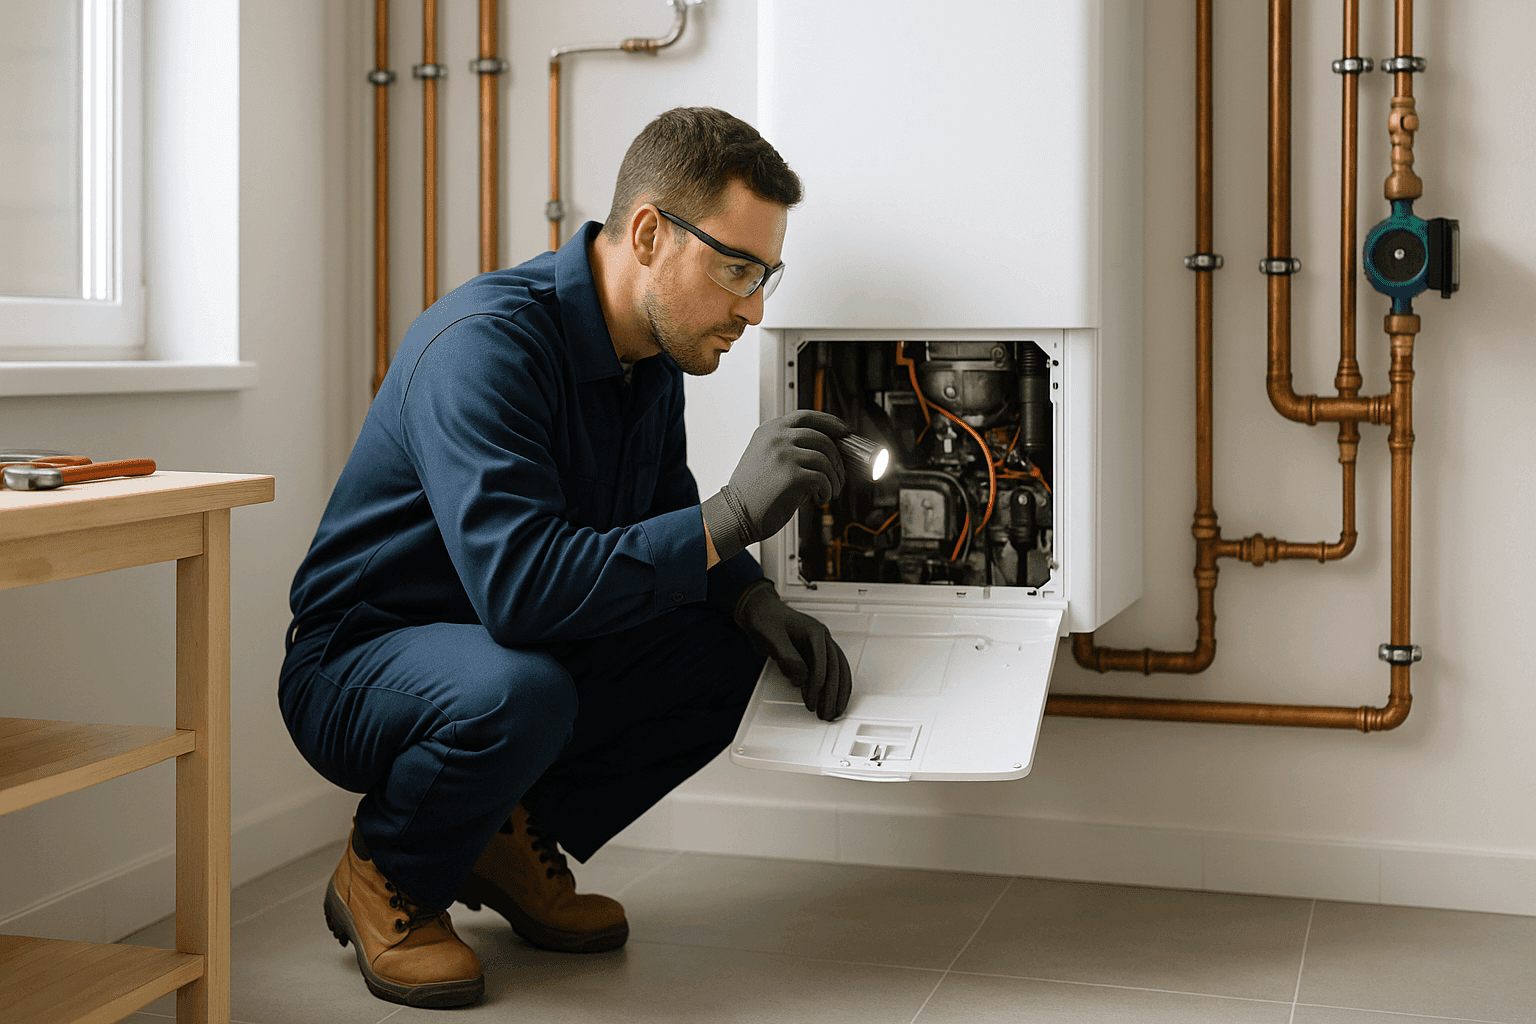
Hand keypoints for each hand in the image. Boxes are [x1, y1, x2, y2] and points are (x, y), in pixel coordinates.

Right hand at [701, 411, 848, 562]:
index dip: (831, 422)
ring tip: (830, 490)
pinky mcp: (790, 474)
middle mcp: (776, 437)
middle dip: (837, 458)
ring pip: (825, 458)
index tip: (844, 431)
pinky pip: (821, 478)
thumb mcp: (767, 458)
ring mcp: (783, 453)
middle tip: (839, 475)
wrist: (735, 514)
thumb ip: (791, 448)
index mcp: (770, 430)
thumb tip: (828, 451)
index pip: (807, 416)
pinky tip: (820, 497)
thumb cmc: (752, 493)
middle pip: (822, 438)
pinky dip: (826, 490)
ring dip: (834, 478)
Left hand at [734, 580, 851, 720]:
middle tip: (827, 713)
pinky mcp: (816, 652)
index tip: (813, 701)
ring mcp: (821, 645)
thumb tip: (801, 678)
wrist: (759, 610)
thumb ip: (787, 658)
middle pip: (835, 669)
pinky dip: (835, 685)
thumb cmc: (765, 619)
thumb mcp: (771, 638)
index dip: (818, 685)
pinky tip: (834, 697)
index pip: (822, 663)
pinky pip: (832, 670)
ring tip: (835, 710)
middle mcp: (822, 638)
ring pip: (838, 670)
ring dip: (838, 692)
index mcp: (814, 632)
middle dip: (832, 694)